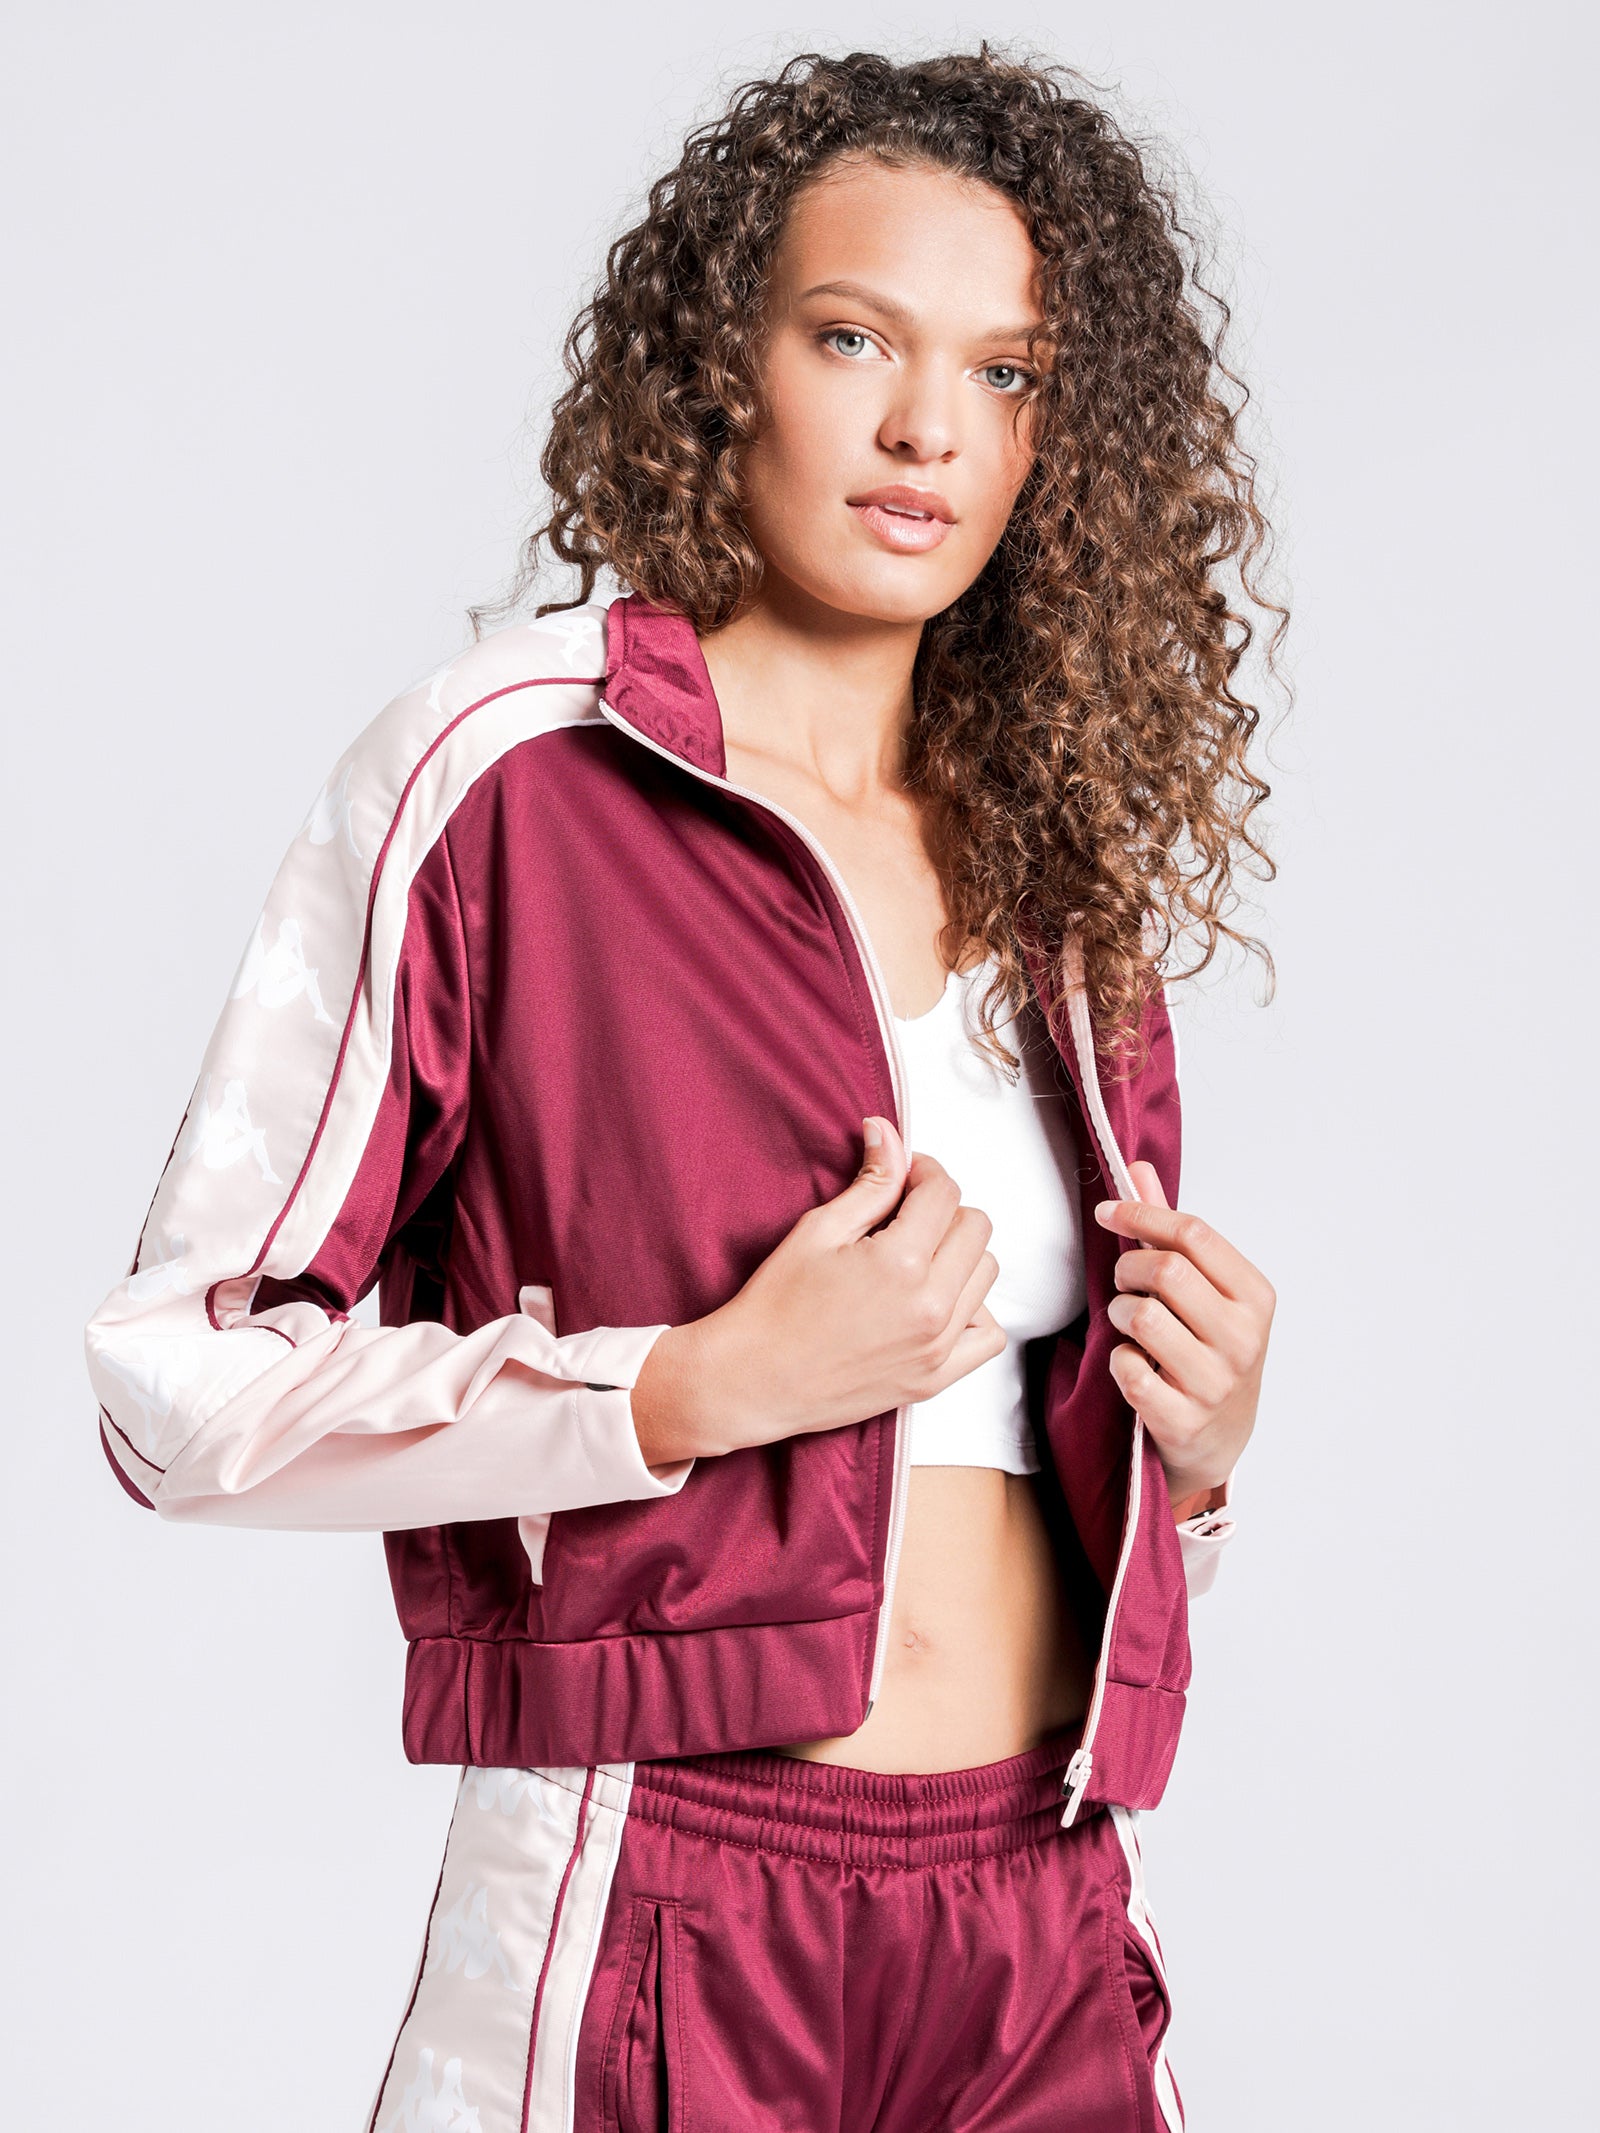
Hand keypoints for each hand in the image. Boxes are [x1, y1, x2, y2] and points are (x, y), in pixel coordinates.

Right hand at [631, 1118, 1004, 1464]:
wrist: (753, 1379)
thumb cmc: (774, 1306)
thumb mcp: (818, 1230)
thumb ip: (870, 1183)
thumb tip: (890, 1133)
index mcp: (900, 1262)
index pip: (944, 1192)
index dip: (923, 1171)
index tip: (903, 1175)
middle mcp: (930, 1305)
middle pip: (975, 1228)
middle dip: (943, 1210)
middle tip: (904, 1215)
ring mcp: (937, 1347)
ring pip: (985, 1274)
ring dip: (958, 1255)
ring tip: (916, 1258)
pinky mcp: (935, 1379)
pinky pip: (988, 1336)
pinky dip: (973, 1311)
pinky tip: (938, 1301)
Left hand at [1096, 1160, 1274, 1510]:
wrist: (1219, 1438)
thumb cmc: (1208, 1350)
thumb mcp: (1205, 1290)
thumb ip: (1169, 1231)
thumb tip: (1139, 1167)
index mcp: (1255, 1296)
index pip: (1194, 1233)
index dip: (1141, 1213)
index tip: (1107, 1211)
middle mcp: (1243, 1338)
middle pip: (1166, 1269)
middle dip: (1128, 1268)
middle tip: (1124, 1282)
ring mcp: (1216, 1382)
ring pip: (1142, 1317)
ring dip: (1118, 1314)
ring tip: (1127, 1324)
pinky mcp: (1184, 1419)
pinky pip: (1128, 1369)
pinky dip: (1117, 1361)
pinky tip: (1132, 1364)